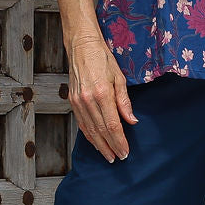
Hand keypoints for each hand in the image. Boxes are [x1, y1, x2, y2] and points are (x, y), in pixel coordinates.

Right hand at [67, 35, 137, 161]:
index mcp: (102, 93)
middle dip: (110, 147)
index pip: (112, 125)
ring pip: (89, 130)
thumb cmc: (102, 58)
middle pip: (100, 131)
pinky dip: (89, 135)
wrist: (81, 46)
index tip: (125, 152)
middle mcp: (87, 100)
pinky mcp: (72, 100)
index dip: (119, 141)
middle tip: (118, 158)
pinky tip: (95, 142)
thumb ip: (124, 102)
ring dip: (99, 145)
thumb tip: (132, 121)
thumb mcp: (119, 77)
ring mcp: (78, 101)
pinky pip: (81, 123)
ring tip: (108, 155)